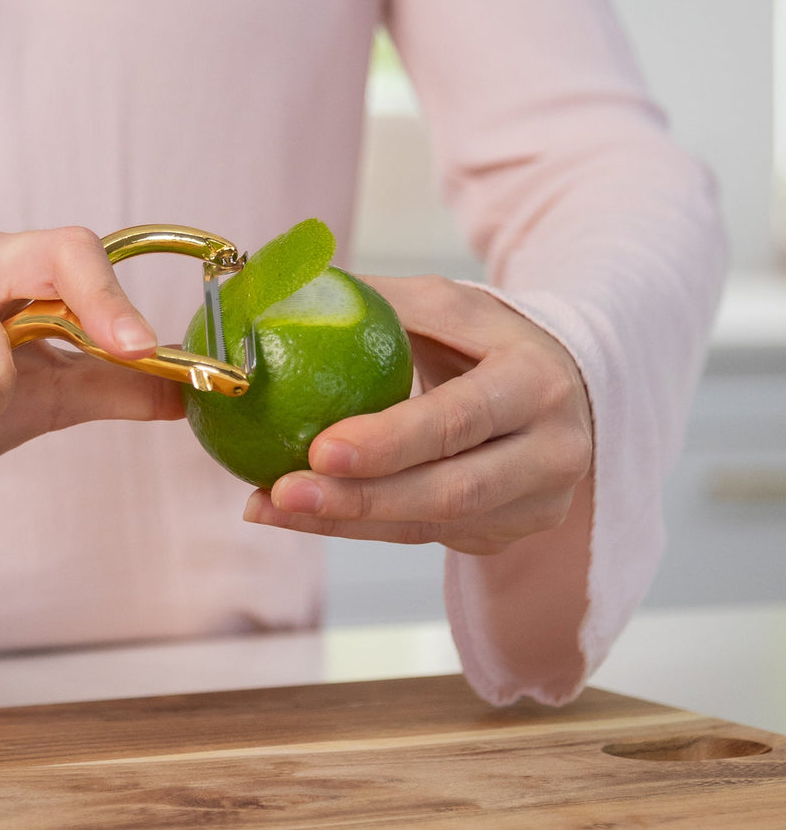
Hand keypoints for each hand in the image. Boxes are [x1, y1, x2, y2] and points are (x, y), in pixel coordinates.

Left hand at [243, 275, 592, 554]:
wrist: (562, 388)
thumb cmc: (487, 339)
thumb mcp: (448, 305)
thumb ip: (380, 302)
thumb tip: (288, 293)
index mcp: (536, 383)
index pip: (459, 420)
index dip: (391, 441)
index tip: (320, 449)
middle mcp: (550, 453)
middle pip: (450, 491)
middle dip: (359, 498)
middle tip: (282, 492)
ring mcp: (534, 504)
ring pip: (430, 525)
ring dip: (341, 521)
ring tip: (267, 507)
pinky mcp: (506, 533)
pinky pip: (421, 536)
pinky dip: (354, 527)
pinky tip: (297, 514)